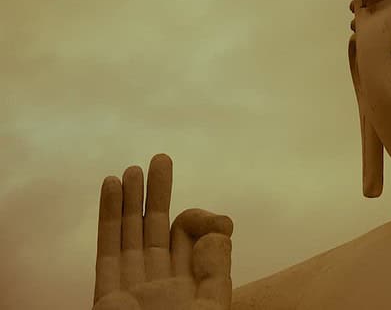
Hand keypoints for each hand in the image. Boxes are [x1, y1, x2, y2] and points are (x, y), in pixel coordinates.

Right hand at [93, 154, 232, 309]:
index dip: (201, 221)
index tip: (220, 224)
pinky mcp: (107, 294)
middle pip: (157, 227)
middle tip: (161, 159)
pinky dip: (108, 216)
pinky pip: (106, 249)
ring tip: (132, 169)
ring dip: (130, 198)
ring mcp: (133, 286)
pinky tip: (110, 187)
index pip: (191, 239)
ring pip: (130, 232)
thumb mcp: (212, 306)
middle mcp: (161, 282)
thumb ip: (216, 271)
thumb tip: (216, 235)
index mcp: (191, 285)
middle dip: (158, 192)